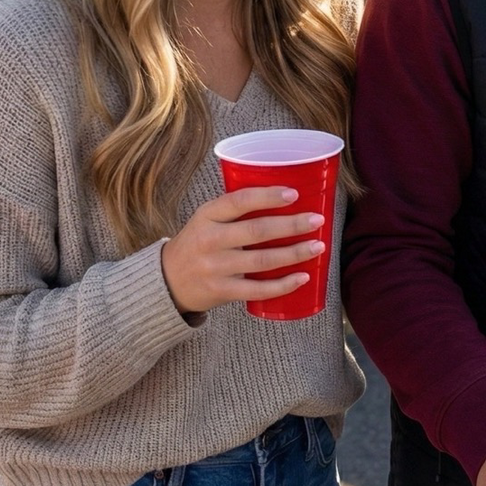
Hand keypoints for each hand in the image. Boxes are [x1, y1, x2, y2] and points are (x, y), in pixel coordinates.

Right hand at [159, 188, 326, 314]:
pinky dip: (282, 285)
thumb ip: (235, 209)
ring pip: (261, 260)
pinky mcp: (222, 291)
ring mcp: (215, 268)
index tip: (294, 194)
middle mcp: (210, 240)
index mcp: (207, 215)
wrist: (168, 281)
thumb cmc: (198, 242)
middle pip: (256, 231)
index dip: (268, 196)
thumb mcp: (206, 218)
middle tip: (317, 220)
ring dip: (294, 254)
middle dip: (291, 225)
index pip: (239, 201)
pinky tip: (302, 277)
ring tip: (317, 246)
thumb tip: (286, 197)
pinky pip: (257, 289)